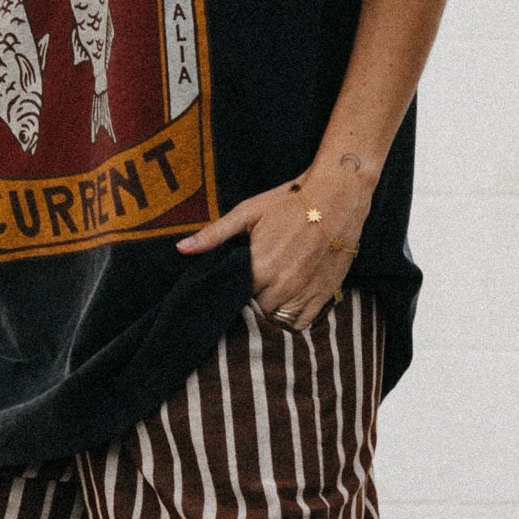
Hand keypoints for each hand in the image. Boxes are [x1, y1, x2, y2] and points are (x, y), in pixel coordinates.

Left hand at [176, 151, 375, 330]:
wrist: (337, 195)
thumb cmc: (289, 201)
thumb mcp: (247, 212)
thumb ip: (214, 235)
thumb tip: (181, 249)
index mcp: (260, 267)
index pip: (236, 297)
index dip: (235, 291)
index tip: (237, 283)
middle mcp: (282, 285)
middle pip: (257, 310)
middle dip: (254, 300)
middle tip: (255, 286)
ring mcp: (305, 292)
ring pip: (278, 320)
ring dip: (272, 310)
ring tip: (271, 293)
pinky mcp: (325, 294)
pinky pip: (302, 322)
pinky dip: (293, 318)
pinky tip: (288, 302)